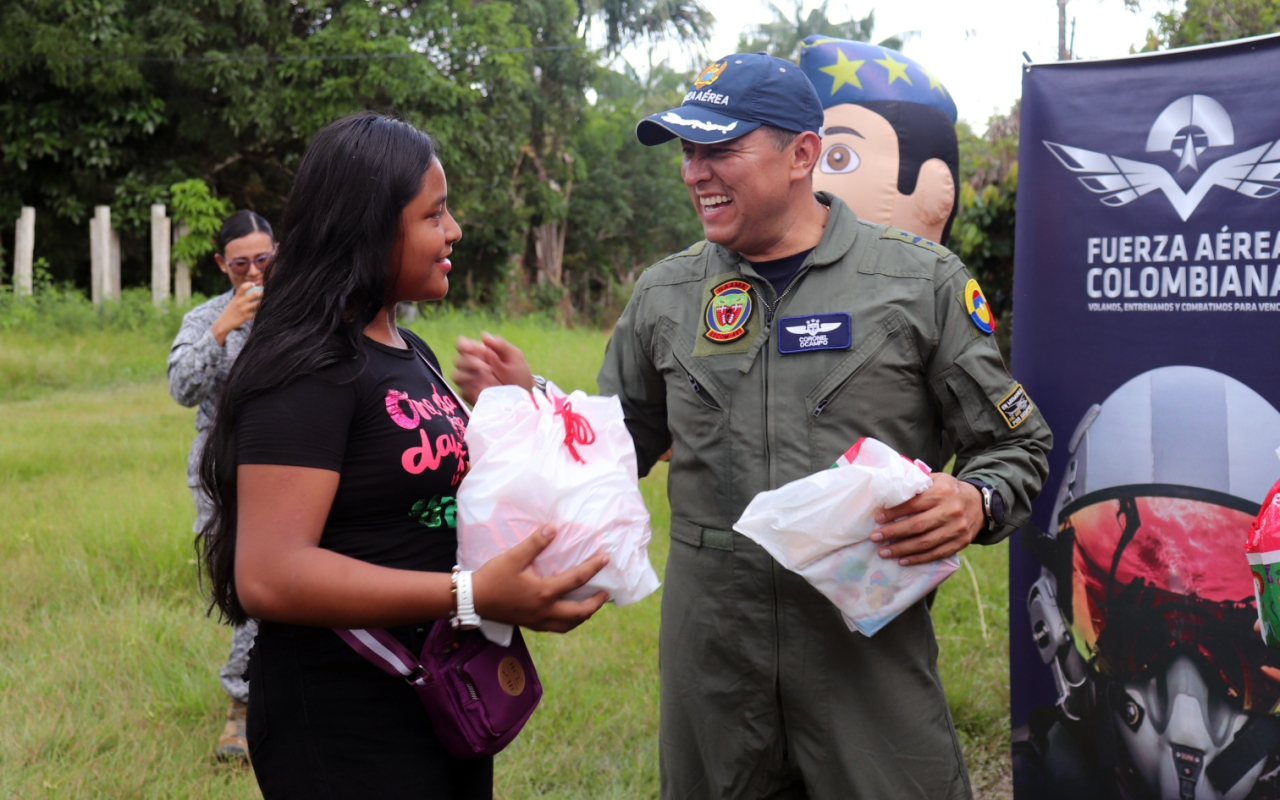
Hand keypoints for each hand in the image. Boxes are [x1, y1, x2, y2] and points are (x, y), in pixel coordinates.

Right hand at [211, 281, 261, 344]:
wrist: (224, 323)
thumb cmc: (231, 310)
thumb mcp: (234, 301)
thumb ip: (241, 295)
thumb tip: (252, 288)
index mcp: (237, 297)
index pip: (243, 287)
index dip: (250, 284)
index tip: (254, 284)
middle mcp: (240, 302)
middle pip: (254, 294)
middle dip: (262, 293)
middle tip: (267, 293)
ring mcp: (243, 309)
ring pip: (257, 304)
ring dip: (263, 303)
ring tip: (268, 301)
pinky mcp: (246, 317)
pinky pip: (256, 313)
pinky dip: (261, 312)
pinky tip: (264, 311)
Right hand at [453, 332, 533, 404]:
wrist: (523, 395)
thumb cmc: (518, 373)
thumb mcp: (514, 356)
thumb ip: (500, 345)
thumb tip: (483, 335)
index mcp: (480, 352)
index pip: (462, 345)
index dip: (462, 345)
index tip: (470, 349)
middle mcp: (471, 365)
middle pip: (457, 360)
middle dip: (470, 363)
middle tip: (487, 368)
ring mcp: (469, 380)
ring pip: (456, 375)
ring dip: (470, 376)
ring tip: (488, 379)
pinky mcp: (470, 394)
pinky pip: (462, 391)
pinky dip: (472, 389)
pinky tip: (485, 389)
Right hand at [471, 526, 608, 632]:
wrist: (473, 600)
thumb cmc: (493, 577)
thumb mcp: (514, 557)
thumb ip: (535, 543)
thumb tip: (553, 528)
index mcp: (544, 593)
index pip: (576, 580)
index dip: (593, 568)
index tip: (605, 559)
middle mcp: (545, 610)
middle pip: (579, 613)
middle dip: (595, 603)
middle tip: (606, 593)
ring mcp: (538, 621)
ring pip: (568, 625)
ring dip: (583, 616)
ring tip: (591, 605)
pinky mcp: (530, 624)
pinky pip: (556, 627)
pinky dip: (568, 622)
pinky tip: (567, 613)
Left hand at [869, 473, 984, 565]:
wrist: (980, 504)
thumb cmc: (949, 490)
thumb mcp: (936, 479)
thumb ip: (917, 484)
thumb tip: (888, 491)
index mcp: (942, 492)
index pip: (913, 504)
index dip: (894, 513)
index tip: (878, 519)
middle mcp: (951, 510)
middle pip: (918, 525)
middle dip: (893, 533)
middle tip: (875, 537)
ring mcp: (957, 529)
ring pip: (926, 542)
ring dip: (902, 549)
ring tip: (884, 552)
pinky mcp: (961, 543)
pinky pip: (937, 553)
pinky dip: (918, 559)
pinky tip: (903, 560)